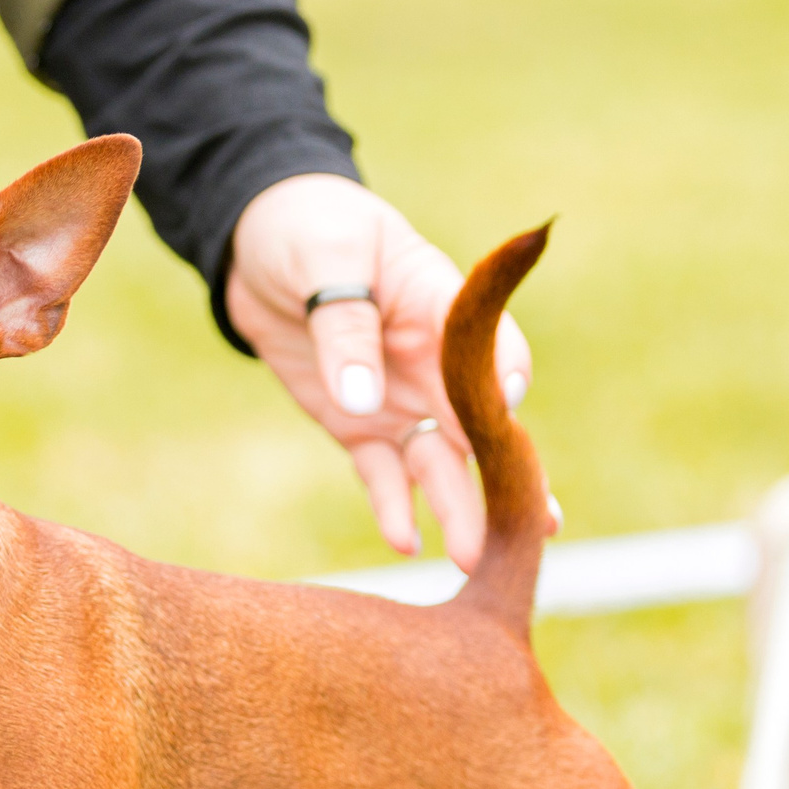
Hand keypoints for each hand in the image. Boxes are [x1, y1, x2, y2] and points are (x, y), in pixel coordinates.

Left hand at [225, 173, 532, 571]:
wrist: (258, 244)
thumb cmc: (310, 230)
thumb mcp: (329, 259)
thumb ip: (346, 327)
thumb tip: (364, 401)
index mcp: (443, 308)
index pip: (496, 353)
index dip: (507, 383)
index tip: (510, 415)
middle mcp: (434, 364)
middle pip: (480, 427)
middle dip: (505, 477)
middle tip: (530, 529)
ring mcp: (400, 399)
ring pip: (439, 463)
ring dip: (458, 508)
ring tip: (473, 558)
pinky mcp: (358, 425)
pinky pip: (382, 473)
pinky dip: (393, 506)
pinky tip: (405, 542)